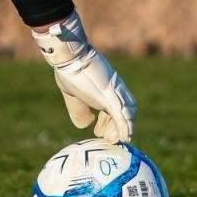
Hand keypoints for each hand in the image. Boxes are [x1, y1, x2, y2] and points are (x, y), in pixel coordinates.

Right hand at [31, 11, 135, 143]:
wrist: (69, 56)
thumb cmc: (69, 70)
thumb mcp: (73, 93)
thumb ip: (80, 108)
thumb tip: (86, 123)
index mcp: (108, 86)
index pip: (117, 107)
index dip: (111, 121)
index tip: (99, 131)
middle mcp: (116, 89)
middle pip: (126, 111)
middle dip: (118, 127)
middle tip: (107, 138)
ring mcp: (114, 91)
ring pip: (127, 114)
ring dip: (122, 130)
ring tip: (113, 140)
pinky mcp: (110, 95)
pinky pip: (121, 115)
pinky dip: (124, 128)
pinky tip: (124, 138)